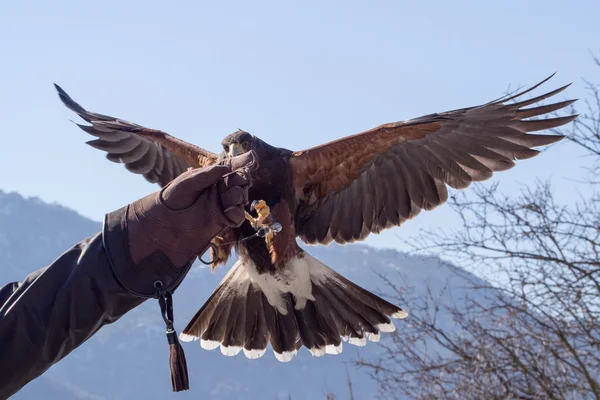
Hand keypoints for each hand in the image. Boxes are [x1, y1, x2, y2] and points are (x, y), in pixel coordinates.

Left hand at [126, 151, 257, 268]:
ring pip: (240, 197)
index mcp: (211, 177)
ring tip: (229, 198)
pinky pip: (237, 216)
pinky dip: (237, 213)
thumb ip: (207, 175)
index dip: (241, 163)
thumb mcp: (187, 183)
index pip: (230, 167)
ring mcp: (222, 205)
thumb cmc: (172, 199)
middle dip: (241, 180)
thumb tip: (227, 167)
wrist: (163, 224)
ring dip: (238, 196)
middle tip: (235, 184)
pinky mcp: (222, 221)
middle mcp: (219, 190)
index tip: (252, 158)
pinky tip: (230, 211)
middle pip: (239, 181)